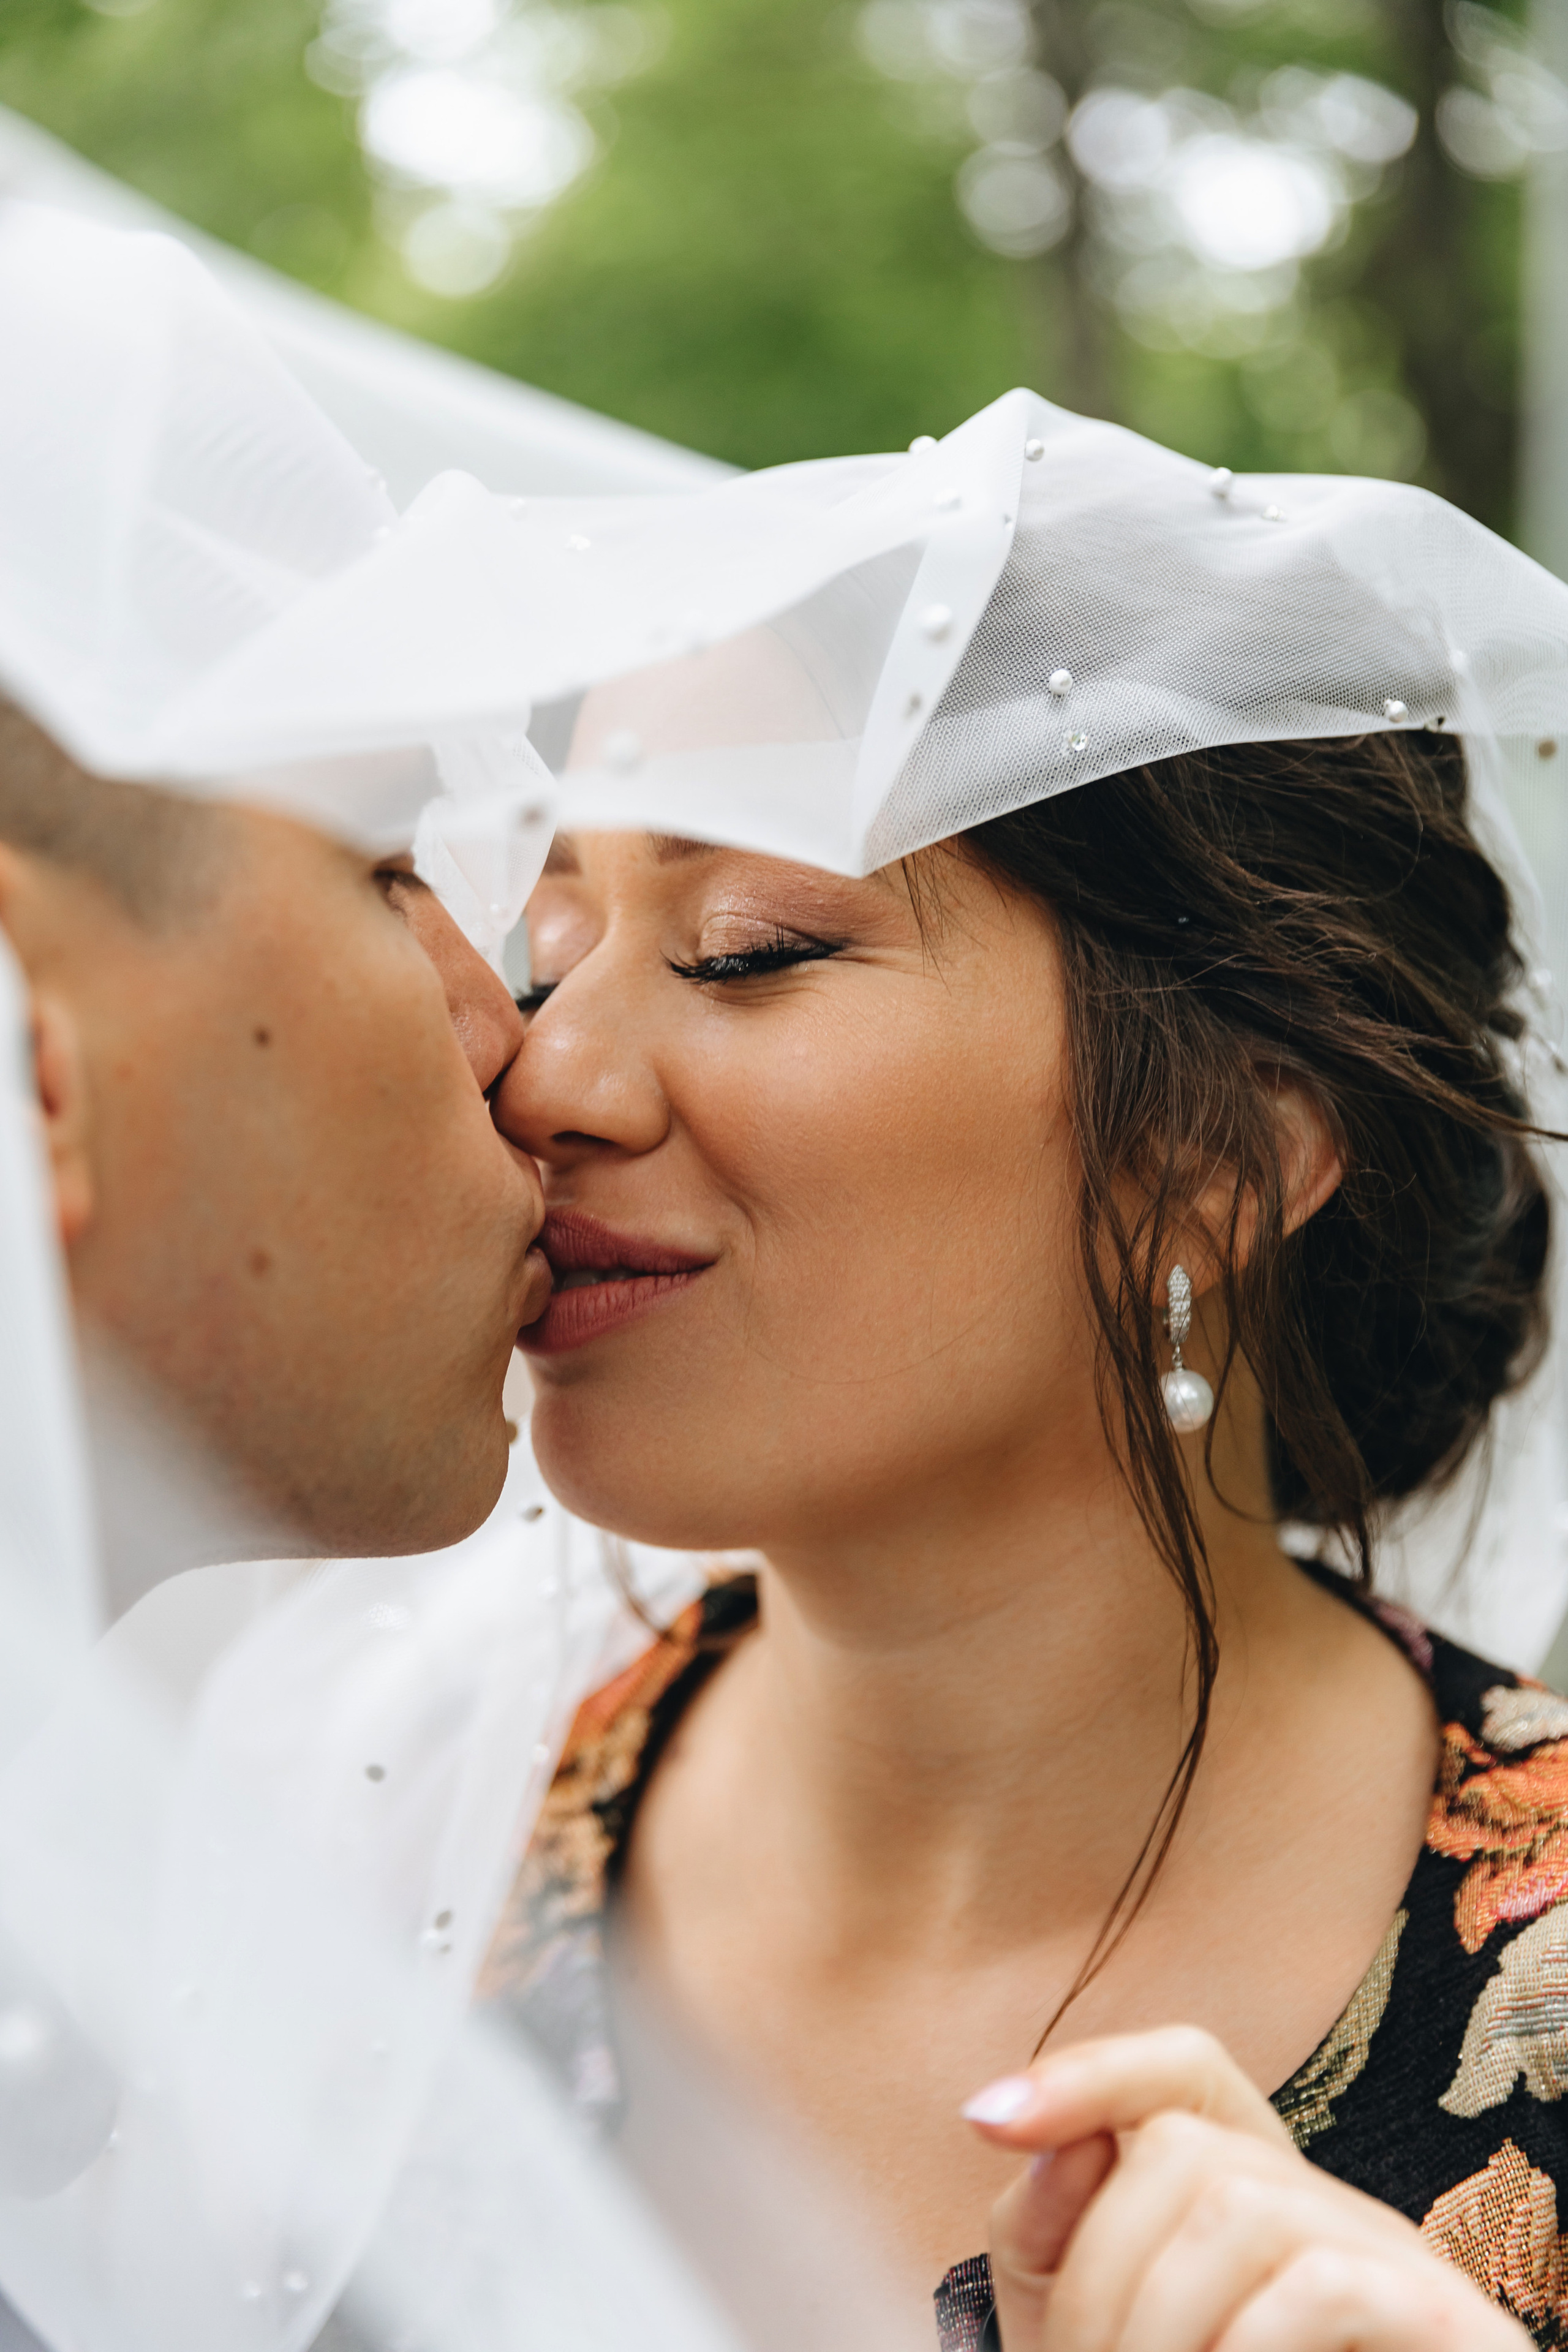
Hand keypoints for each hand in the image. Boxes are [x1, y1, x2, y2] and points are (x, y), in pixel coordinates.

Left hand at [962, 2025, 1531, 2350]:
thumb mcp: (1086, 2329)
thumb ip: (1050, 2228)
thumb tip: (1050, 2136)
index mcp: (1257, 2199)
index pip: (1183, 2068)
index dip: (1089, 2074)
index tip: (984, 2120)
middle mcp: (1335, 2209)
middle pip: (1187, 2148)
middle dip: (1101, 2271)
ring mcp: (1400, 2263)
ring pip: (1242, 2208)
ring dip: (1157, 2323)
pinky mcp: (1452, 2324)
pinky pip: (1322, 2284)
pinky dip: (1243, 2350)